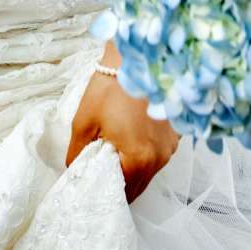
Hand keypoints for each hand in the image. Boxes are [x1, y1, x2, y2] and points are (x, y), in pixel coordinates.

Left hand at [67, 70, 179, 201]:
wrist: (137, 56)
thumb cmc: (110, 87)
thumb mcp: (84, 122)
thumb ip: (77, 154)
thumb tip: (74, 170)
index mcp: (140, 159)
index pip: (123, 193)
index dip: (106, 191)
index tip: (94, 186)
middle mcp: (161, 157)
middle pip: (139, 185)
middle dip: (120, 182)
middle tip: (101, 171)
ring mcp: (171, 145)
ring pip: (150, 170)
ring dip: (134, 168)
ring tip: (114, 153)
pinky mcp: (176, 132)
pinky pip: (158, 153)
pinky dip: (145, 154)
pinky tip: (131, 138)